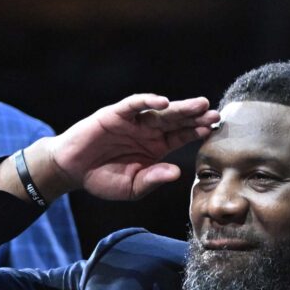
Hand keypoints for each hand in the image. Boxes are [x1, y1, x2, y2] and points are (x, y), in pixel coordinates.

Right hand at [1, 94, 218, 203]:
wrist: (73, 171)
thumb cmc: (103, 179)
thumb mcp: (132, 187)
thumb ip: (153, 179)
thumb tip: (176, 173)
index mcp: (155, 148)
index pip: (180, 137)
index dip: (196, 133)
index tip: (213, 131)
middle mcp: (147, 131)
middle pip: (176, 121)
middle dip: (196, 117)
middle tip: (216, 114)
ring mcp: (133, 121)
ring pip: (160, 111)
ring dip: (180, 107)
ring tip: (199, 105)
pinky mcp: (115, 114)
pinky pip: (134, 105)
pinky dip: (147, 101)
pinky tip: (162, 102)